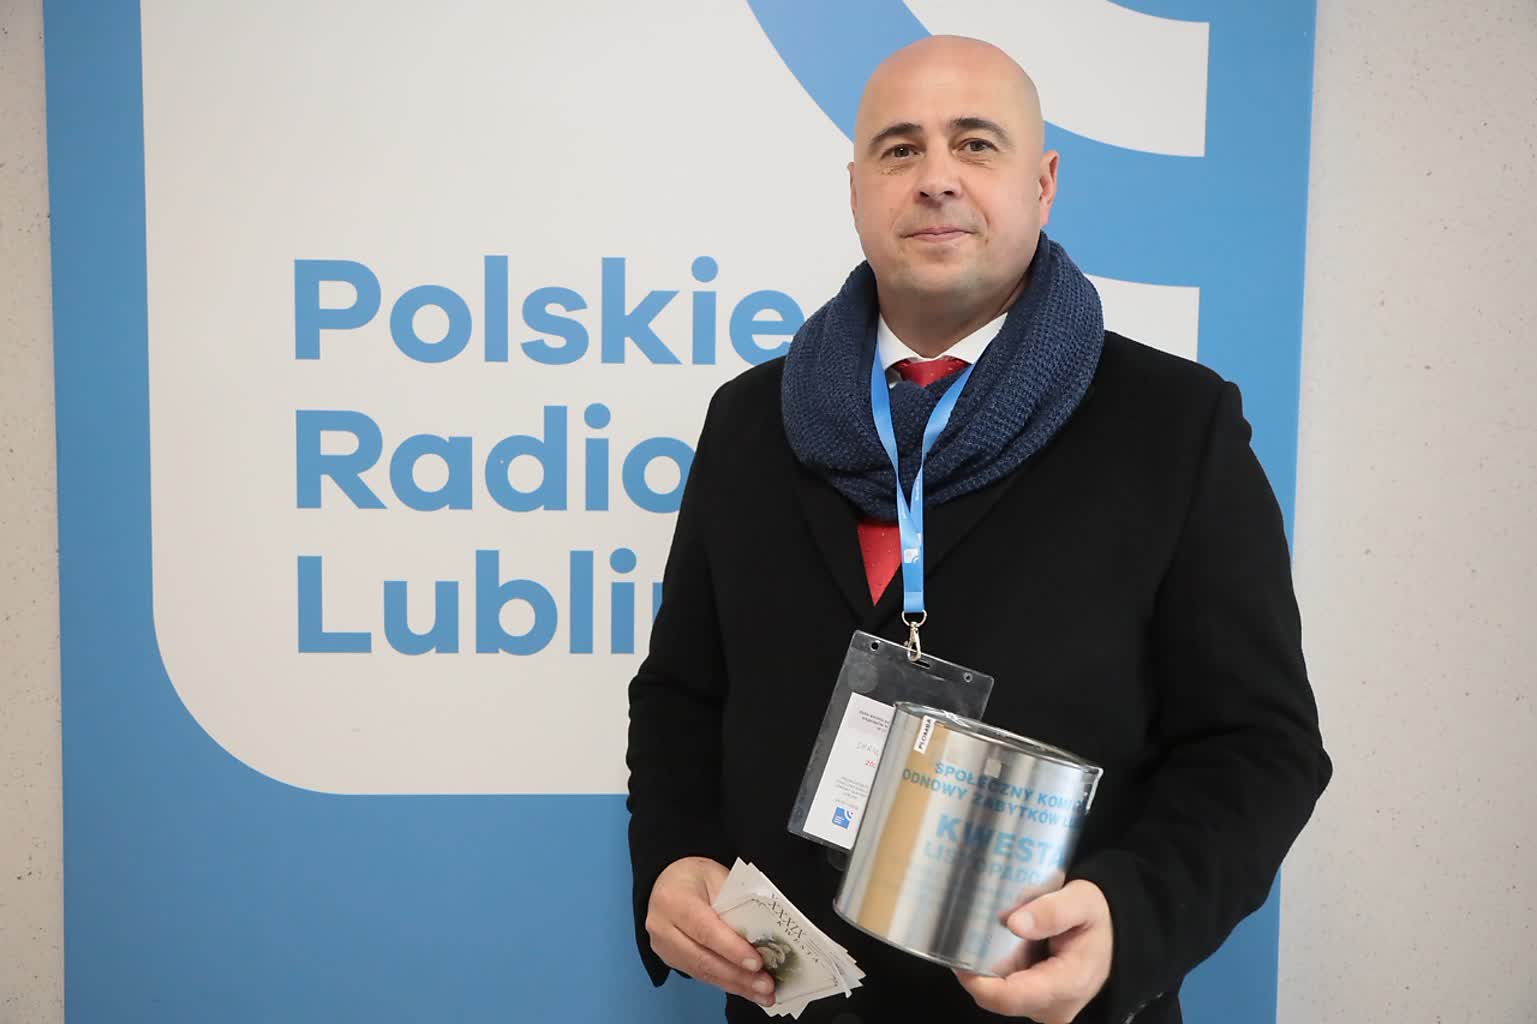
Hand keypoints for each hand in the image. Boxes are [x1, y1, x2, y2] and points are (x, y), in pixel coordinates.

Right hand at [645, 856, 777, 1007]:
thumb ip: (736, 903)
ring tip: (763, 993)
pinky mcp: (670, 960)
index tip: (757, 964)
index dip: (732, 949)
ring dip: (736, 985)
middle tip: (766, 986)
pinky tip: (747, 989)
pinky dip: (726, 983)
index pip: (705, 930)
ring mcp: (663, 948)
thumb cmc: (697, 878)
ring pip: (702, 972)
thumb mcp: (718, 877)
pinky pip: (701, 975)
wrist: (669, 881)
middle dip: (738, 976)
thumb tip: (763, 936)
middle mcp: (662, 927)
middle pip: (703, 958)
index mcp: (673, 900)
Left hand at [954, 880, 1113, 1022]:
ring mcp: (1047, 1009)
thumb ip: (1052, 911)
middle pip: (1000, 997)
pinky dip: (999, 971)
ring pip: (1001, 996)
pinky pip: (1008, 992)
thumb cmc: (1099, 918)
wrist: (1117, 935)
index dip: (978, 982)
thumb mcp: (1082, 902)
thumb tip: (1014, 923)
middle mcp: (1055, 1007)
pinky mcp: (1039, 1004)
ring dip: (988, 969)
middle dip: (978, 970)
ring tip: (983, 935)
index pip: (1011, 997)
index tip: (957, 958)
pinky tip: (997, 946)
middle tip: (965, 934)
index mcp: (1067, 984)